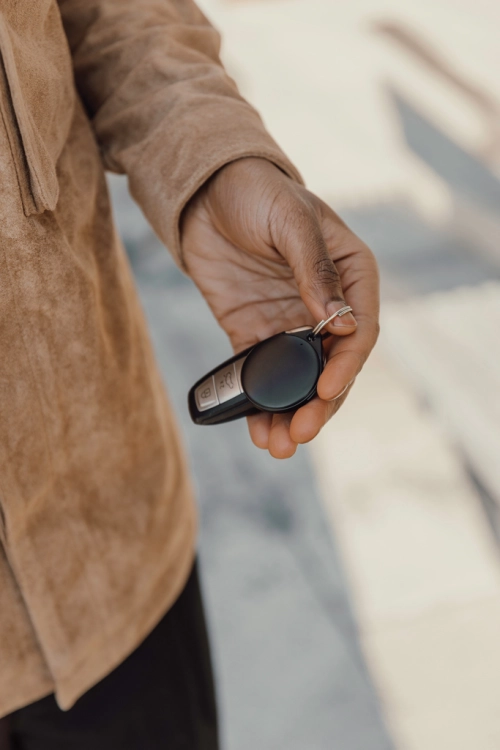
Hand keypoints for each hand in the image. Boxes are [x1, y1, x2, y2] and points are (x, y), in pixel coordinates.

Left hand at [181, 157, 378, 457]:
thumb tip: (340, 325)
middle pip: (331, 366)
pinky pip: (260, 372)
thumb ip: (316, 272)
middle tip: (300, 433)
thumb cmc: (258, 192)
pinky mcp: (253, 331)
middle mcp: (326, 307)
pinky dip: (259, 402)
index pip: (360, 331)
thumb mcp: (291, 222)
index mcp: (351, 276)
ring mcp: (289, 321)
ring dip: (290, 413)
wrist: (206, 189)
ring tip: (277, 445)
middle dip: (318, 404)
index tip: (325, 390)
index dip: (346, 366)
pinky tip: (255, 429)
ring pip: (298, 379)